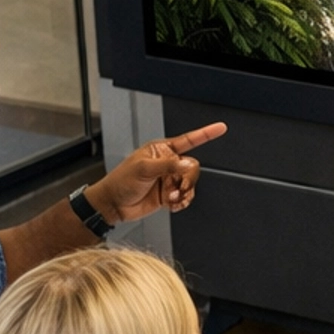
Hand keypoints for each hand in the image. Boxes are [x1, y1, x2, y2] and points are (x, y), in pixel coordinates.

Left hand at [89, 124, 226, 224]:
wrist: (113, 205)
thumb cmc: (120, 182)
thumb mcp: (143, 169)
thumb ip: (167, 166)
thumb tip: (186, 164)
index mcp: (161, 150)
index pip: (188, 140)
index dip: (205, 134)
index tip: (220, 128)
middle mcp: (167, 164)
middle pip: (192, 167)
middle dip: (188, 179)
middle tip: (180, 187)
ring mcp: (168, 179)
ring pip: (191, 184)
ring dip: (183, 193)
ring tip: (170, 197)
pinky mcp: (168, 194)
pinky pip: (185, 197)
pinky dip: (181, 202)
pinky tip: (171, 203)